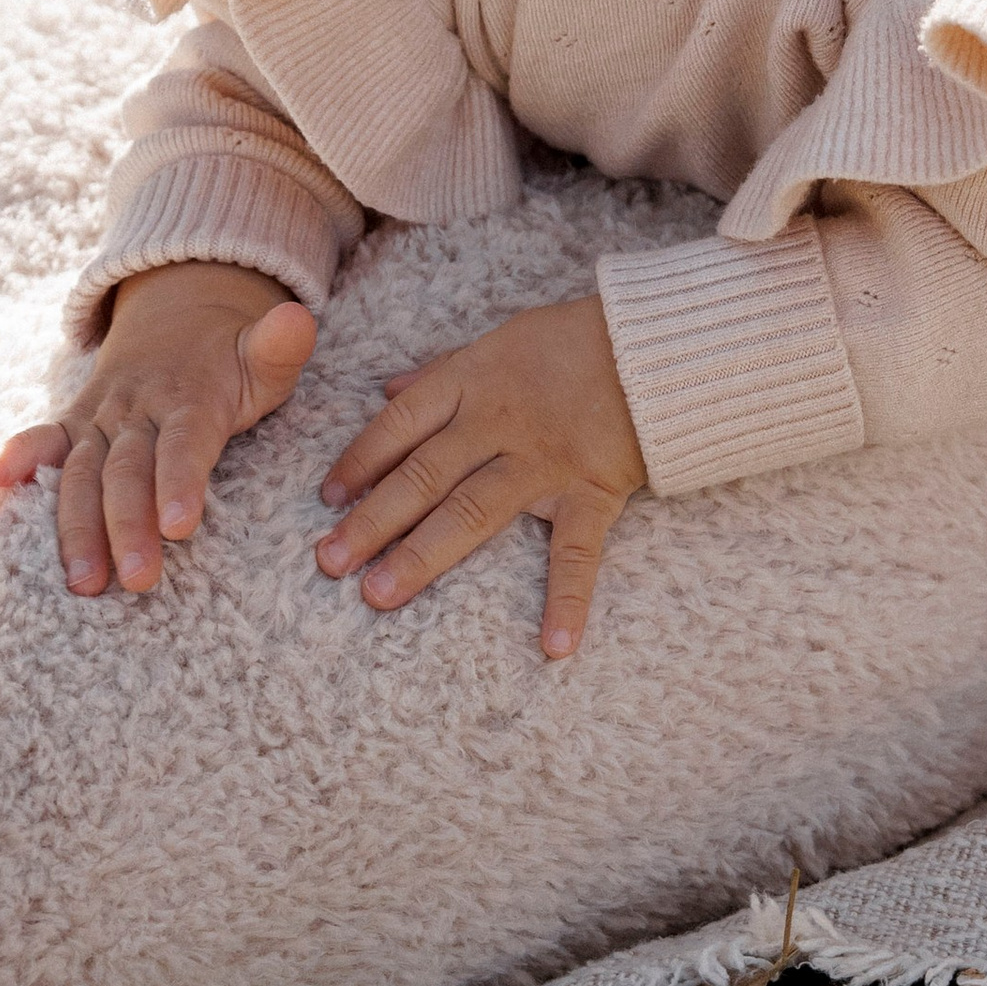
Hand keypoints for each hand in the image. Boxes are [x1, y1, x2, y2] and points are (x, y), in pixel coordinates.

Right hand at [0, 259, 318, 595]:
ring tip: (81, 580)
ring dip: (75, 525)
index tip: (182, 523)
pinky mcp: (72, 426)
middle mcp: (134, 407)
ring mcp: (98, 416)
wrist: (180, 309)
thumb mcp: (263, 350)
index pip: (183, 441)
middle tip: (139, 580)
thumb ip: (279, 347)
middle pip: (127, 469)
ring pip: (81, 473)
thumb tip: (299, 320)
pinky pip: (35, 443)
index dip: (179, 479)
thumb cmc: (232, 356)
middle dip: (128, 524)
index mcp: (188, 395)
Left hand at [315, 292, 645, 657]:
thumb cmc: (575, 340)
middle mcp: (497, 423)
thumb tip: (387, 389)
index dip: (359, 462)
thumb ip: (442, 370)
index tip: (327, 499)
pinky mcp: (593, 490)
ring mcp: (543, 461)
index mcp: (471, 382)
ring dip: (422, 556)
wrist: (659, 343)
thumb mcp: (500, 339)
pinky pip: (577, 552)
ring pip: (471, 512)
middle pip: (422, 475)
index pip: (399, 425)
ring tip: (377, 595)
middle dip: (371, 520)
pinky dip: (568, 598)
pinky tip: (554, 645)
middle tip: (328, 561)